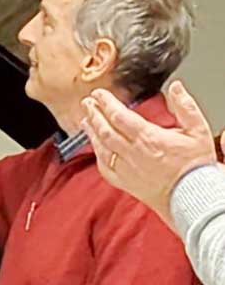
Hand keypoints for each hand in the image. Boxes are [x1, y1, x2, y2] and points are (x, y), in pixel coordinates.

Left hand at [81, 82, 216, 221]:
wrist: (195, 196)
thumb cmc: (196, 166)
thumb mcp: (198, 131)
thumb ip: (186, 107)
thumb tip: (176, 88)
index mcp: (149, 139)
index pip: (120, 116)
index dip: (107, 103)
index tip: (99, 94)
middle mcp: (133, 154)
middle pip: (105, 130)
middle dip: (94, 114)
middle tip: (87, 103)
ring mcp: (126, 169)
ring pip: (101, 147)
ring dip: (91, 132)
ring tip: (86, 119)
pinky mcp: (124, 182)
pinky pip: (104, 167)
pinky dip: (97, 154)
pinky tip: (95, 146)